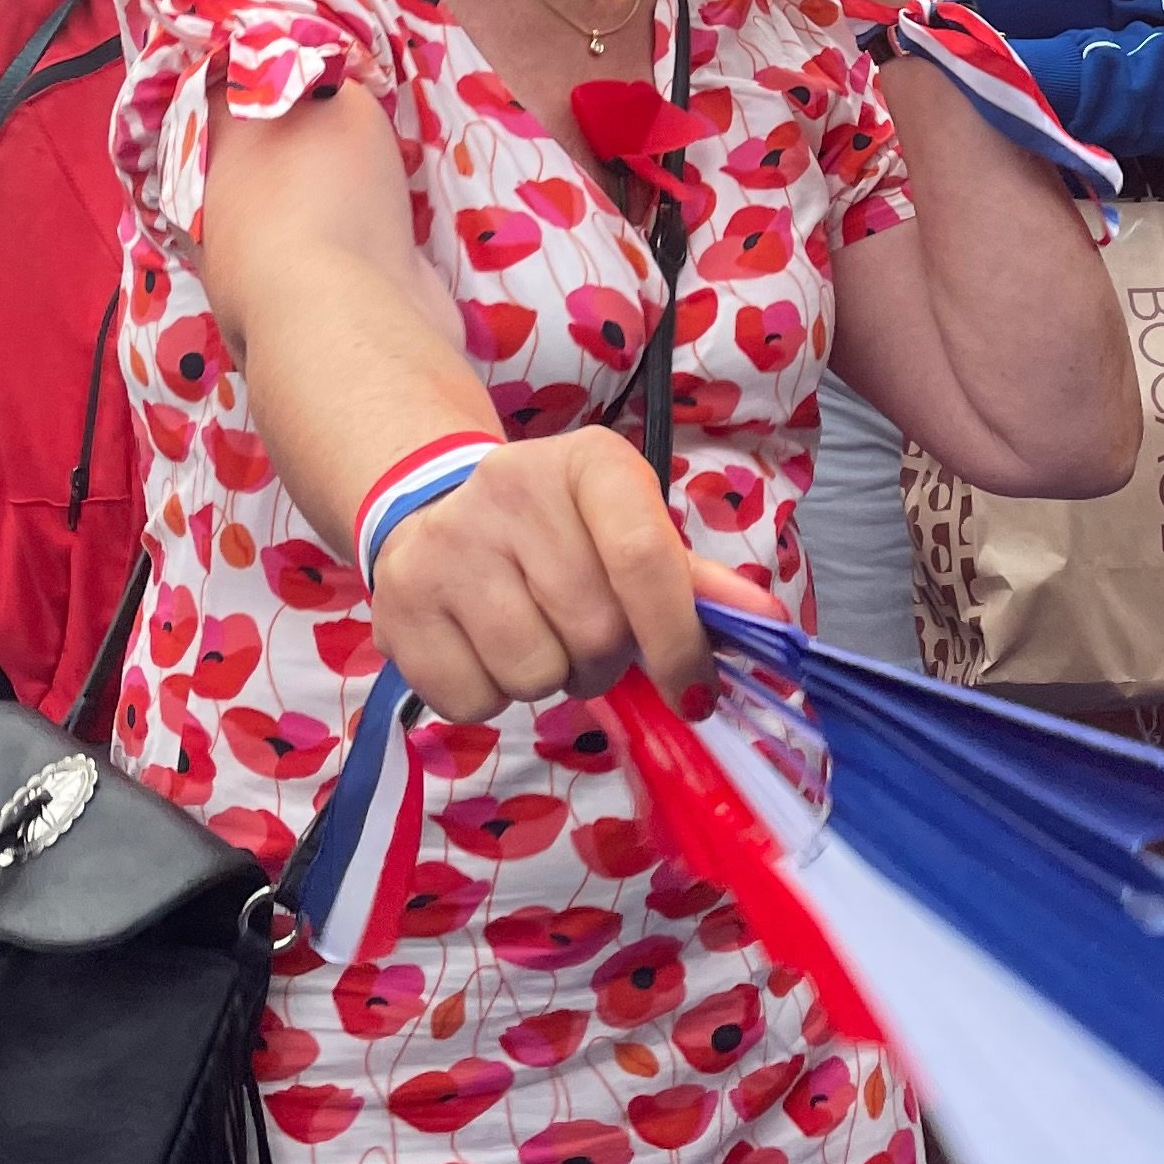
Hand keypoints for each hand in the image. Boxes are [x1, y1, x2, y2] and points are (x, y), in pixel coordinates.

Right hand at [367, 432, 703, 723]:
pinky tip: (484, 649)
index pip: (643, 558)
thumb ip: (694, 582)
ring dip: (550, 680)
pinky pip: (472, 702)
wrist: (438, 512)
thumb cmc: (558, 534)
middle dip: (606, 661)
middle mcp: (510, 486)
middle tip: (589, 640)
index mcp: (589, 461)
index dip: (678, 641)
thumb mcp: (629, 531)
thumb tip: (765, 625)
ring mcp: (445, 543)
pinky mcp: (397, 601)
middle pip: (595, 630)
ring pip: (534, 673)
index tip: (694, 693)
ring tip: (536, 637)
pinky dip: (491, 698)